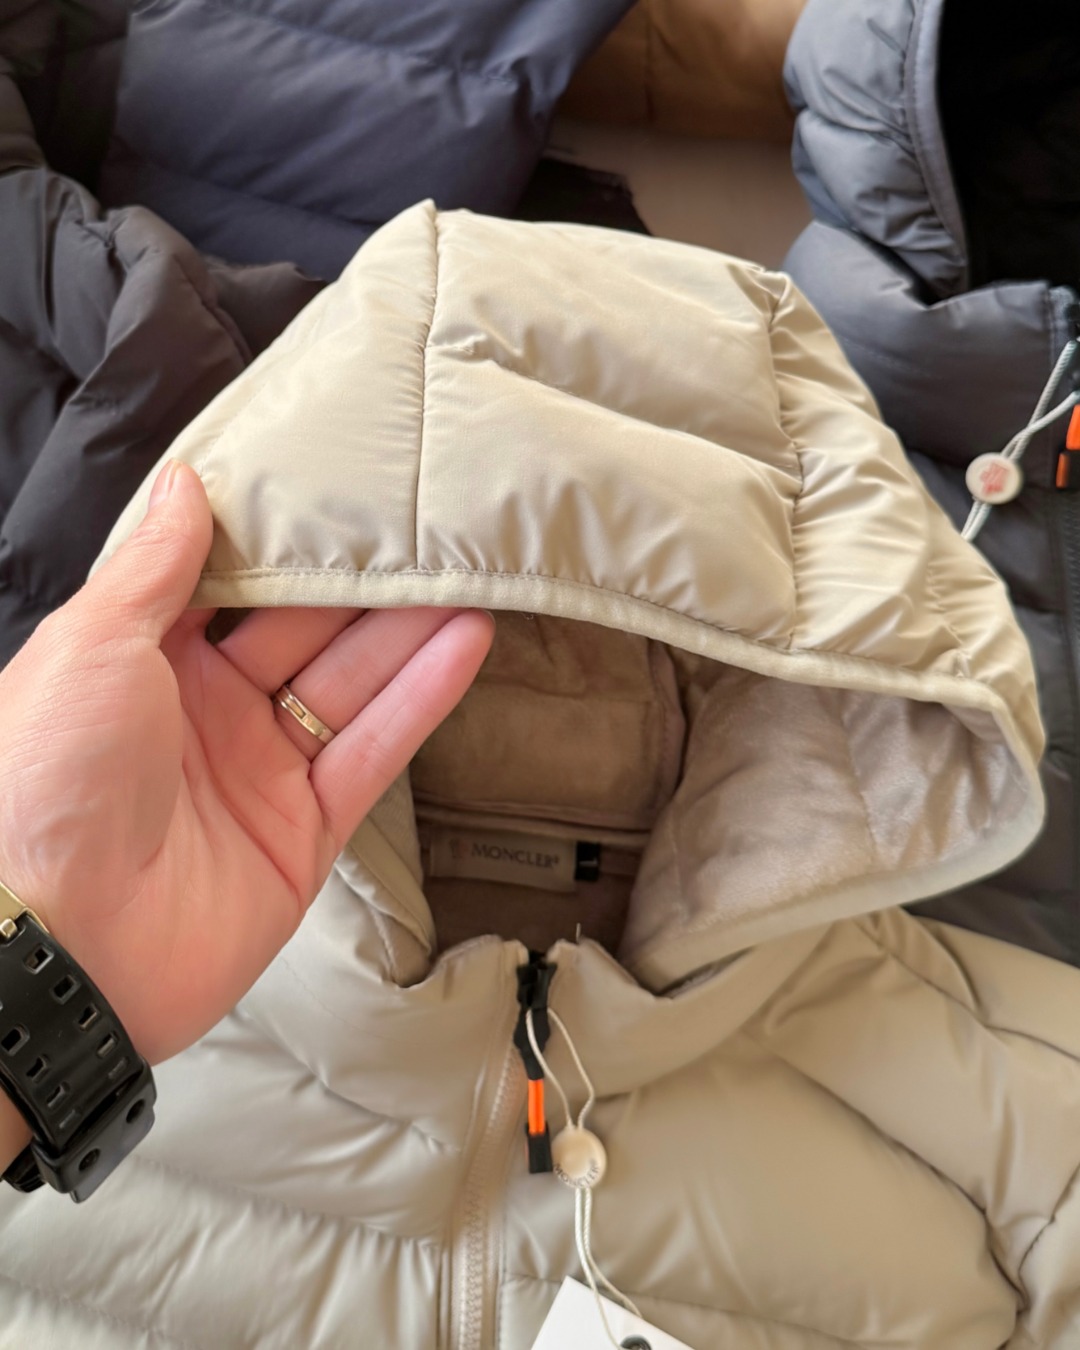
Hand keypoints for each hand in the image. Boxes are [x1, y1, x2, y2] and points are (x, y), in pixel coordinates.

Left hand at [0, 461, 492, 1082]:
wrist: (57, 948)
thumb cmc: (44, 780)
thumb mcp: (88, 646)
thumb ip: (152, 567)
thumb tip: (185, 484)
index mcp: (141, 661)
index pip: (229, 585)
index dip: (282, 540)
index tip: (335, 485)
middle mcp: (205, 712)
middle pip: (303, 631)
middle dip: (361, 581)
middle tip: (426, 522)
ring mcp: (259, 773)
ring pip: (350, 686)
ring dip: (409, 630)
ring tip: (468, 568)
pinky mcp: (304, 831)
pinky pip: (371, 753)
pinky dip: (420, 700)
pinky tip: (465, 642)